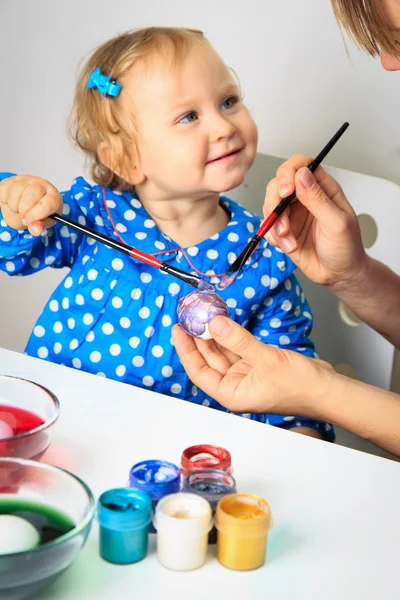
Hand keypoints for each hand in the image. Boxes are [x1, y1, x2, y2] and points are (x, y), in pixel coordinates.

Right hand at [0, 175, 62, 235]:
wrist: (28, 203)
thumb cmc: (40, 211)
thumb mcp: (43, 221)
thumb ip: (40, 225)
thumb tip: (35, 230)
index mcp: (53, 195)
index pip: (47, 204)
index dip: (36, 215)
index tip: (28, 221)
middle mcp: (40, 184)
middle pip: (31, 196)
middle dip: (24, 211)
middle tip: (24, 216)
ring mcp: (25, 180)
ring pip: (16, 193)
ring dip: (15, 207)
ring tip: (19, 209)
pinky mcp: (11, 180)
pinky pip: (5, 191)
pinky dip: (7, 201)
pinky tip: (13, 202)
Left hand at [172, 316, 333, 417]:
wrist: (328, 389)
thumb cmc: (301, 387)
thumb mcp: (266, 359)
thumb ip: (238, 340)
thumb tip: (214, 324)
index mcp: (232, 393)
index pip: (199, 371)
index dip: (186, 350)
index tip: (178, 329)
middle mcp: (236, 385)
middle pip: (208, 359)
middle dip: (198, 338)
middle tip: (189, 316)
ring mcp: (247, 374)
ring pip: (223, 351)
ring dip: (214, 333)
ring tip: (202, 313)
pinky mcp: (258, 364)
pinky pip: (238, 347)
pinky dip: (231, 334)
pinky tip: (223, 320)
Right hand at [263, 154, 367, 290]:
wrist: (339, 275)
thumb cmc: (346, 248)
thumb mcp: (336, 223)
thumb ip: (318, 199)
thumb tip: (302, 175)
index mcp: (323, 189)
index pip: (301, 165)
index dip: (289, 172)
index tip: (286, 191)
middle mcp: (305, 197)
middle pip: (278, 184)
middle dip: (275, 203)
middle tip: (283, 223)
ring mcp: (293, 213)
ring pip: (270, 205)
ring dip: (275, 225)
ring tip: (289, 241)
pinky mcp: (284, 230)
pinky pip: (268, 226)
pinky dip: (273, 236)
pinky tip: (288, 246)